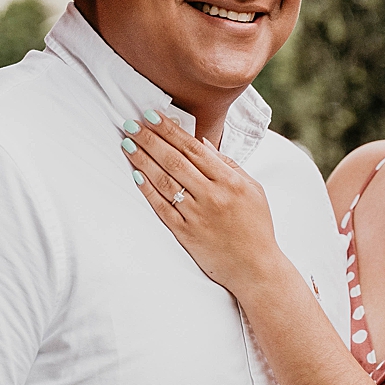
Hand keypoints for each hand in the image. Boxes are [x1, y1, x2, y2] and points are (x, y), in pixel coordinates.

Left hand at [121, 112, 284, 294]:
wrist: (257, 268)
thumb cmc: (257, 226)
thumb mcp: (253, 189)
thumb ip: (229, 165)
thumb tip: (202, 144)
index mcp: (230, 181)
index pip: (193, 148)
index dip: (170, 130)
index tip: (152, 116)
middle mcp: (212, 195)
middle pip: (175, 160)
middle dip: (150, 139)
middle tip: (131, 123)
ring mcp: (198, 215)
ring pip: (165, 181)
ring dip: (143, 160)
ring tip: (127, 143)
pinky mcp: (186, 234)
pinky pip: (162, 207)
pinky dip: (148, 190)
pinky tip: (135, 175)